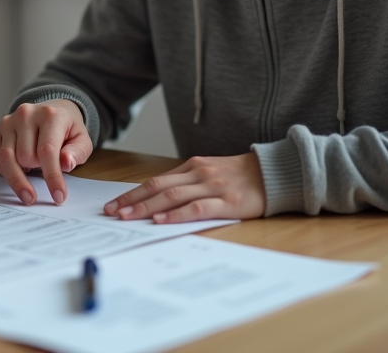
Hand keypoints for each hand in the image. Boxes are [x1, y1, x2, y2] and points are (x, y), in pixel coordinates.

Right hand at [0, 99, 93, 206]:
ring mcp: (8, 122)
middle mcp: (25, 115)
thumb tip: (66, 163)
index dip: (52, 177)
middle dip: (37, 169)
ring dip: (19, 174)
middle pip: (25, 157)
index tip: (58, 197)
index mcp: (50, 115)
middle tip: (45, 166)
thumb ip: (77, 152)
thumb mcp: (82, 140)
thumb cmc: (67, 129)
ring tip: (29, 183)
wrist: (52, 111)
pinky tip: (17, 171)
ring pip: (7, 158)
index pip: (47, 151)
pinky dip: (5, 170)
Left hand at [103, 153, 265, 222]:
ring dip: (147, 207)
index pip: (155, 180)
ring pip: (172, 196)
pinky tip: (161, 221)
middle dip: (132, 200)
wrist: (275, 173)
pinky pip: (196, 208)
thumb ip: (188, 182)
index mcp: (193, 166)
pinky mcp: (227, 201)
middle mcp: (199, 173)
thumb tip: (158, 199)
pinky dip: (176, 214)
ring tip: (128, 217)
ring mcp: (212, 186)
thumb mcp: (210, 173)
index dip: (133, 193)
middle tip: (112, 212)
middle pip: (158, 187)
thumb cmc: (241, 176)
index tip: (114, 204)